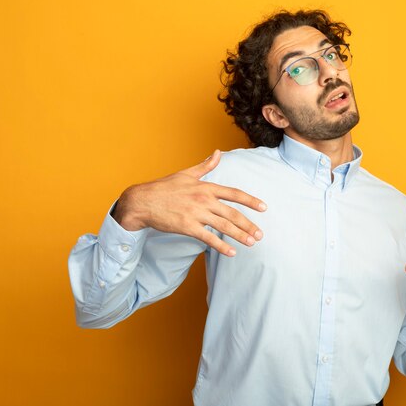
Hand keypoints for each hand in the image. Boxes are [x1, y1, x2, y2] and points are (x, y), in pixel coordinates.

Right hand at [112, 150, 266, 256]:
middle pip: (233, 213)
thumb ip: (205, 165)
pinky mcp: (187, 227)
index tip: (264, 207)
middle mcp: (204, 199)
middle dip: (249, 224)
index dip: (250, 200)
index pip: (234, 193)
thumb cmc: (164, 187)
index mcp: (206, 186)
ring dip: (240, 236)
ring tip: (252, 243)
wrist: (142, 201)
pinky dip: (222, 246)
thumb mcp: (186, 173)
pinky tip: (232, 252)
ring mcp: (196, 213)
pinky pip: (209, 238)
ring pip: (224, 226)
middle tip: (260, 234)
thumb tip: (218, 152)